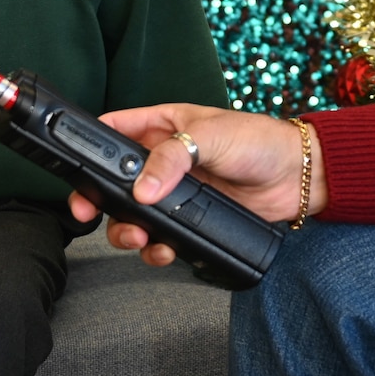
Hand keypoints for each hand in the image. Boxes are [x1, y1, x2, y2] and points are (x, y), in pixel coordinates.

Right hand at [72, 104, 324, 266]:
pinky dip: (156, 248)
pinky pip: (162, 237)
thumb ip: (172, 157)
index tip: (77, 169)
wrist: (297, 177)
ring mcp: (175, 193)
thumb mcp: (211, 135)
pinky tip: (164, 249)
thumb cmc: (259, 140)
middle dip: (99, 201)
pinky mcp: (191, 220)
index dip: (91, 148)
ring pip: (133, 215)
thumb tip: (142, 189)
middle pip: (114, 182)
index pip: (115, 132)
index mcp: (162, 126)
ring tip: (136, 236)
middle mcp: (164, 161)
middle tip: (89, 214)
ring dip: (126, 230)